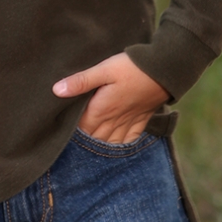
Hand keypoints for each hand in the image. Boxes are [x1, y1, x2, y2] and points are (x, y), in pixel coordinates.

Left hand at [52, 53, 168, 143]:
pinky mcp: (142, 118)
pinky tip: (117, 149)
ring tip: (89, 154)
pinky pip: (130, 139)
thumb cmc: (131, 67)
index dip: (70, 137)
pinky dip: (122, 146)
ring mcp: (129, 121)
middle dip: (83, 146)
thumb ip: (81, 81)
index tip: (60, 139)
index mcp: (101, 111)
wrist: (164, 69)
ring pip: (112, 143)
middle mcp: (114, 121)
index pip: (81, 131)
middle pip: (95, 140)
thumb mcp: (103, 70)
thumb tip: (56, 90)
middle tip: (71, 151)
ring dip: (100, 149)